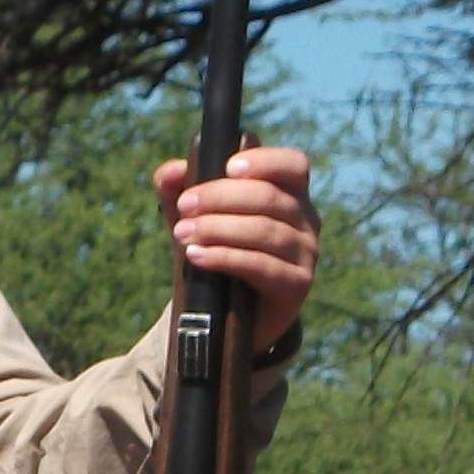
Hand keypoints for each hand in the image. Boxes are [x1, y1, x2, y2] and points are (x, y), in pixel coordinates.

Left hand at [155, 140, 318, 345]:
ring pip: (265, 230)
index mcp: (289, 193)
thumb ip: (178, 191)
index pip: (293, 165)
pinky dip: (225, 257)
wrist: (225, 312)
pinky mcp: (296, 284)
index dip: (265, 161)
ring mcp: (305, 252)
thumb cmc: (216, 251)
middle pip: (269, 197)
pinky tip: (196, 255)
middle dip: (220, 197)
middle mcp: (305, 219)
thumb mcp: (195, 218)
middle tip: (185, 205)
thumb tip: (168, 172)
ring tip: (182, 233)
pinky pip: (262, 266)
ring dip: (218, 228)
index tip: (228, 167)